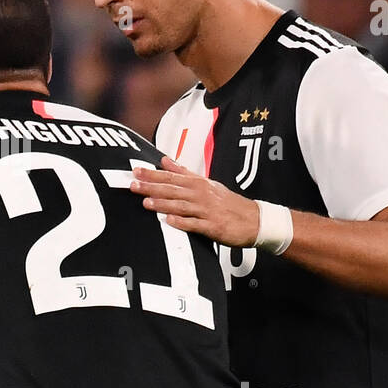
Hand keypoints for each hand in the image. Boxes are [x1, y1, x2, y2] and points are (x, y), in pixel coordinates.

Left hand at [131, 156, 261, 246]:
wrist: (254, 219)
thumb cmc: (227, 202)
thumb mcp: (206, 183)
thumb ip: (184, 172)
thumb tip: (165, 160)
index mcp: (199, 184)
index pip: (171, 177)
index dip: (153, 174)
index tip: (136, 171)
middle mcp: (201, 195)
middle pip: (173, 190)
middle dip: (152, 187)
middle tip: (133, 185)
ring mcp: (207, 211)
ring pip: (182, 206)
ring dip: (164, 204)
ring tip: (146, 202)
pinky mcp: (212, 227)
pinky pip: (195, 225)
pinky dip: (182, 222)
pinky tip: (169, 221)